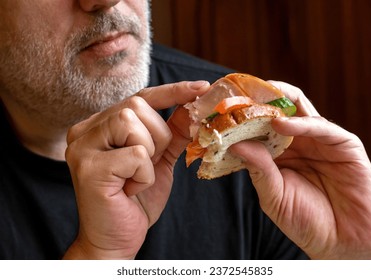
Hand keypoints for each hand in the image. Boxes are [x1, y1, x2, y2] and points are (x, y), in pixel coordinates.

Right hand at [63, 81, 209, 258]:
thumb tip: (193, 105)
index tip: (201, 86)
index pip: (140, 97)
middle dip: (158, 136)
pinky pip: (136, 154)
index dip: (172, 91)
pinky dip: (144, 175)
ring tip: (136, 178)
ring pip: (132, 123)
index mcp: (100, 125)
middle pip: (137, 105)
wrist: (115, 240)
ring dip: (149, 155)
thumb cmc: (135, 200)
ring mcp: (82, 147)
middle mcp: (85, 130)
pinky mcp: (88, 167)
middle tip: (148, 164)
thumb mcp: (159, 160)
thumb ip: (173, 132)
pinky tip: (130, 190)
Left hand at [230, 81, 370, 258]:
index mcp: (280, 153)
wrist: (343, 244)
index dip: (243, 115)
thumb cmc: (306, 221)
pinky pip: (322, 127)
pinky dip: (301, 122)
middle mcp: (300, 142)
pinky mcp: (345, 145)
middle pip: (279, 110)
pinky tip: (280, 124)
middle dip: (258, 99)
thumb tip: (234, 144)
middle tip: (238, 92)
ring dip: (277, 102)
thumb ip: (257, 169)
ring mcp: (322, 141)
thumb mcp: (273, 196)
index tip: (221, 107)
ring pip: (300, 109)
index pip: (260, 125)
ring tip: (255, 100)